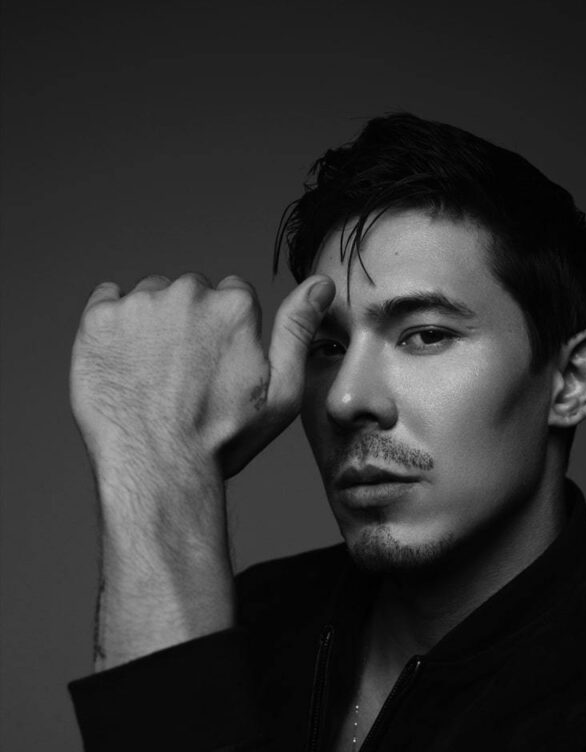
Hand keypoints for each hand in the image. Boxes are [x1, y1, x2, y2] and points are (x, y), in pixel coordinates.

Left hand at [70, 272, 335, 479]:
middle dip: (188, 324)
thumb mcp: (282, 392)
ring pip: (149, 298)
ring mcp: (139, 304)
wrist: (159, 467)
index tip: (216, 367)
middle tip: (183, 376)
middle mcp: (187, 294)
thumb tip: (321, 284)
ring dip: (151, 324)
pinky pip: (106, 301)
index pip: (231, 296)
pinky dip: (113, 326)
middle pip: (189, 293)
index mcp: (234, 306)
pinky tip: (123, 362)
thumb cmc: (223, 438)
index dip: (225, 334)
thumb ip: (299, 330)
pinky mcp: (98, 319)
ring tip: (152, 375)